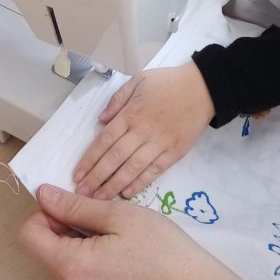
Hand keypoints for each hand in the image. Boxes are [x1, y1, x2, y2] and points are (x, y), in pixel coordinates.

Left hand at [18, 186, 274, 279]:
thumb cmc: (161, 250)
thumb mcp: (119, 215)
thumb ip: (75, 205)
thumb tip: (42, 194)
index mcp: (69, 267)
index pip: (28, 234)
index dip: (45, 212)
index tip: (75, 203)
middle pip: (44, 248)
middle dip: (65, 225)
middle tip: (104, 216)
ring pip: (61, 261)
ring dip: (79, 241)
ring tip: (117, 235)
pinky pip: (76, 277)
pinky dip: (89, 259)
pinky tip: (120, 254)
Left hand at [73, 62, 213, 199]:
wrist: (203, 88)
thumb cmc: (168, 82)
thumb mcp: (138, 80)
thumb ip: (117, 99)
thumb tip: (100, 121)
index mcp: (131, 114)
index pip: (104, 141)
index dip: (89, 159)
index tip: (76, 175)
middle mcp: (142, 131)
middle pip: (115, 158)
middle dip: (96, 178)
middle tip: (82, 194)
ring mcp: (159, 144)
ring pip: (132, 169)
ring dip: (113, 185)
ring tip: (98, 200)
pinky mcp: (174, 153)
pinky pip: (154, 171)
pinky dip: (140, 183)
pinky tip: (127, 194)